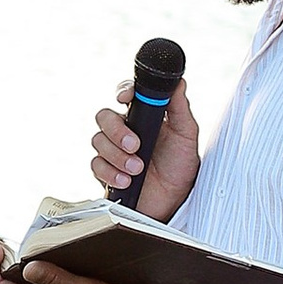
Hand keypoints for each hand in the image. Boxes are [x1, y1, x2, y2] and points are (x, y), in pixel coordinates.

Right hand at [89, 75, 199, 218]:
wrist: (174, 201)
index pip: (126, 95)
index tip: (125, 97)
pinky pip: (96, 165)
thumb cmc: (179, 167)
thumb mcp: (186, 135)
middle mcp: (125, 130)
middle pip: (104, 116)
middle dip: (117, 131)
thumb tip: (178, 82)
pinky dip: (111, 173)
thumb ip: (180, 108)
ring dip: (117, 156)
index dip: (122, 91)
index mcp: (143, 116)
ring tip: (137, 168)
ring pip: (98, 141)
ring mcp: (114, 150)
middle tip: (135, 145)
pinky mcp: (106, 171)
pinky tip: (127, 180)